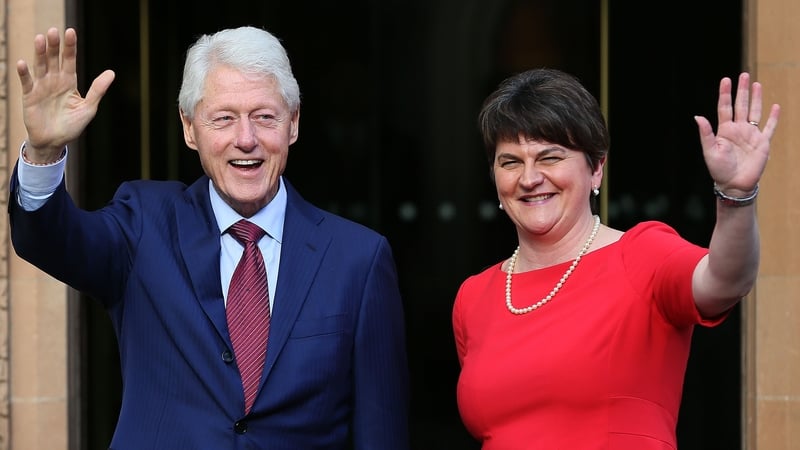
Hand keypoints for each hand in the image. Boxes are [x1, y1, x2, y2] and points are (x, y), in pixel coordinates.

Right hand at [16, 27, 114, 161]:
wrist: (55, 142)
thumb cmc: (72, 126)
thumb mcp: (88, 108)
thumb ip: (98, 90)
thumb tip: (111, 73)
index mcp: (69, 82)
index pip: (70, 60)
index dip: (70, 47)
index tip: (70, 31)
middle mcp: (54, 80)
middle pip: (54, 59)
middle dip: (54, 46)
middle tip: (54, 31)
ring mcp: (41, 87)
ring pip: (40, 66)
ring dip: (40, 53)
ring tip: (41, 39)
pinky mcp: (29, 96)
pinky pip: (27, 82)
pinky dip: (24, 73)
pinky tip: (23, 63)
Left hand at [694, 72, 779, 195]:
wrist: (734, 184)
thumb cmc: (719, 169)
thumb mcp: (710, 151)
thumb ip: (706, 133)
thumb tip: (698, 117)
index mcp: (724, 130)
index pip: (725, 107)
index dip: (725, 94)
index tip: (725, 80)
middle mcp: (738, 129)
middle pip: (741, 105)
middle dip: (742, 90)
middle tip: (743, 75)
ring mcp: (751, 135)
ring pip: (755, 112)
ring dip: (756, 98)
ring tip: (757, 84)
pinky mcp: (762, 143)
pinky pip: (769, 127)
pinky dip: (773, 117)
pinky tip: (775, 106)